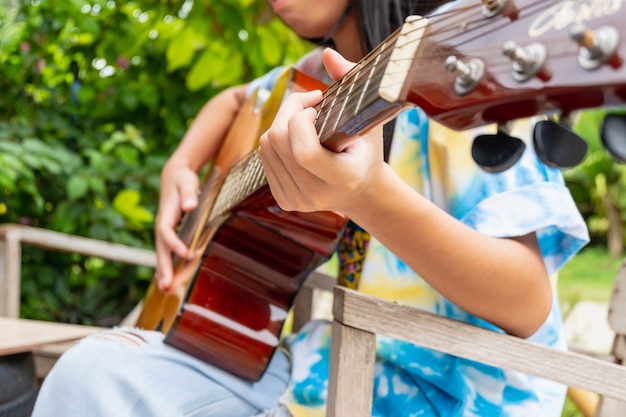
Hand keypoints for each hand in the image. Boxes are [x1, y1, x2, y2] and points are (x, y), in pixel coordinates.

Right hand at [154, 161, 198, 290]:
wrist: (174, 177)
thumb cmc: (182, 179)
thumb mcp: (187, 181)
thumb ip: (189, 193)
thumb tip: (190, 205)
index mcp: (166, 214)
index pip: (166, 231)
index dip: (174, 243)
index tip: (185, 253)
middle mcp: (162, 226)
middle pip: (160, 248)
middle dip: (163, 267)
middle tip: (166, 285)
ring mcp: (164, 232)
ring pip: (161, 254)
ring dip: (163, 272)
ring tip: (165, 290)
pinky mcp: (169, 235)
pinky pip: (166, 253)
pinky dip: (165, 267)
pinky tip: (167, 281)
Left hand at [258, 48, 385, 214]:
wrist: (361, 191)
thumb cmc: (367, 149)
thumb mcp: (369, 115)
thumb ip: (352, 81)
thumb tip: (328, 54)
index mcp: (344, 178)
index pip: (304, 152)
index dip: (300, 120)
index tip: (317, 106)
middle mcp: (317, 196)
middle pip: (279, 142)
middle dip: (289, 112)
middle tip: (310, 104)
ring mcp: (297, 201)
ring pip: (266, 147)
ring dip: (281, 123)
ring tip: (305, 120)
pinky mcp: (283, 200)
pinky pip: (264, 156)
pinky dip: (276, 139)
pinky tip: (297, 137)